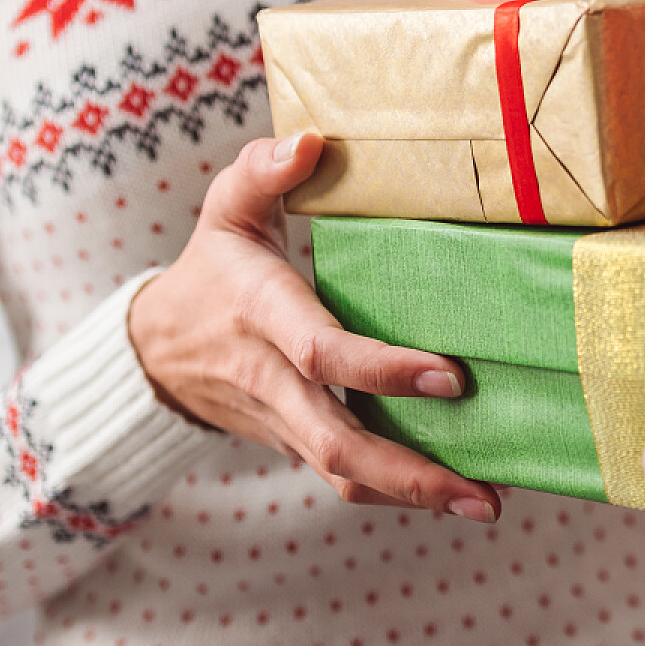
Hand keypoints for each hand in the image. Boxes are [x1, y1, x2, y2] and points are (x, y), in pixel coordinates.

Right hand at [128, 131, 501, 521]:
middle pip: (336, 441)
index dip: (383, 371)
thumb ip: (261, 172)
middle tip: (483, 488)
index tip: (451, 375)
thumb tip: (308, 141)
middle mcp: (272, 380)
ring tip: (487, 503)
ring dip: (414, 496)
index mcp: (262, 315)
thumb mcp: (225, 209)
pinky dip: (397, 494)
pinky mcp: (295, 444)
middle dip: (410, 470)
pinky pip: (343, 478)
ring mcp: (283, 422)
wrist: (157, 351)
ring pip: (342, 474)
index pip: (323, 354)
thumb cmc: (212, 268)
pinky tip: (455, 493)